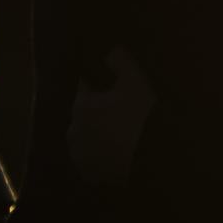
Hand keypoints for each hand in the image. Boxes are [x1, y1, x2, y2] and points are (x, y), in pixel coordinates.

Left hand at [68, 45, 154, 191]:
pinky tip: (119, 153)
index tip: (117, 89)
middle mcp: (73, 130)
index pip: (85, 88)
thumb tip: (109, 48)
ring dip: (99, 133)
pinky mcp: (89, 174)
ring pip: (88, 137)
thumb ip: (121, 62)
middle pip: (85, 113)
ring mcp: (80, 155)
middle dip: (99, 110)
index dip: (101, 87)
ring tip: (122, 134)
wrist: (149, 161)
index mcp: (81, 105)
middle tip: (123, 112)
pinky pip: (94, 159)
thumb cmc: (142, 117)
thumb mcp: (137, 83)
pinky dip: (102, 154)